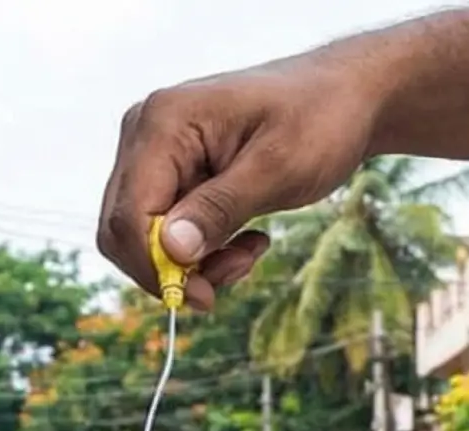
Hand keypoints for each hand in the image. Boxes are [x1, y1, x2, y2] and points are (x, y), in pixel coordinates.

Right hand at [99, 56, 379, 307]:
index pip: (129, 214)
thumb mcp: (278, 168)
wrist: (344, 96)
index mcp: (164, 122)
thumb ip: (220, 209)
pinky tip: (243, 240)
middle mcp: (144, 133)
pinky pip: (164, 230)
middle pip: (124, 230)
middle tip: (233, 276)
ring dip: (191, 262)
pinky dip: (200, 250)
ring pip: (142, 236)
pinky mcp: (169, 170)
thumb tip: (170, 251)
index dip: (156, 267)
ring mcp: (153, 151)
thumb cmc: (320, 119)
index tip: (204, 297)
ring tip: (249, 253)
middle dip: (174, 268)